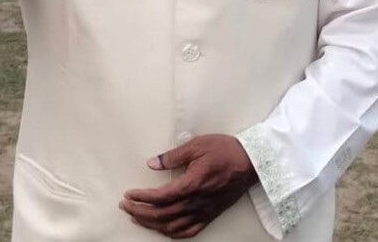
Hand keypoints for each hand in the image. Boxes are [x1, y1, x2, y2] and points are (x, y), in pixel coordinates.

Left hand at [120, 135, 258, 238]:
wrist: (252, 162)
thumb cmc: (225, 150)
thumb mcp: (197, 145)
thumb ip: (173, 156)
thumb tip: (152, 163)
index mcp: (192, 184)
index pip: (160, 197)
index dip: (141, 198)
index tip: (128, 194)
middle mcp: (197, 202)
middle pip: (162, 215)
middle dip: (140, 212)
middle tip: (125, 206)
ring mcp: (204, 211)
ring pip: (173, 226)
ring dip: (152, 224)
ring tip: (138, 217)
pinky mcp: (211, 215)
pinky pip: (189, 231)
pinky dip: (173, 233)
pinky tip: (163, 229)